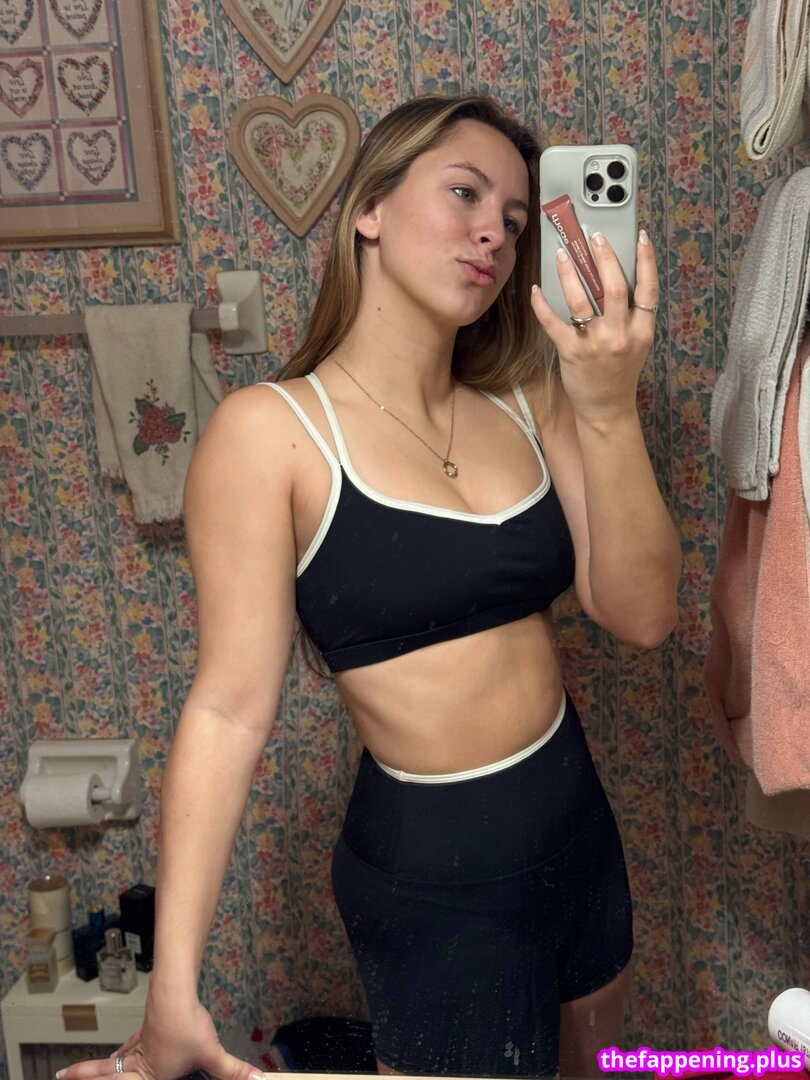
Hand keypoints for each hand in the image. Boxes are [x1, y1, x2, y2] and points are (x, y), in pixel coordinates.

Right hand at [56, 996, 260, 1079]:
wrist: (174, 993)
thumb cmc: (188, 1025)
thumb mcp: (211, 1053)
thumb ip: (232, 1070)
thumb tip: (257, 1079)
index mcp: (150, 1075)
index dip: (99, 1077)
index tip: (70, 1077)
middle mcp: (139, 1063)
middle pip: (108, 1074)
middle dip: (86, 1076)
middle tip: (62, 1076)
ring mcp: (138, 1045)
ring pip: (115, 1060)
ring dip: (99, 1068)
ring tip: (79, 1074)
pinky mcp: (145, 1029)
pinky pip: (127, 1047)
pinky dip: (120, 1052)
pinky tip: (121, 1053)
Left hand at [530, 229, 659, 425]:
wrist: (607, 407)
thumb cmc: (620, 371)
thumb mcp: (636, 343)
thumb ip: (632, 315)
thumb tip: (613, 276)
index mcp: (642, 331)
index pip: (649, 289)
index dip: (646, 260)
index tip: (641, 236)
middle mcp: (620, 335)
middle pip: (615, 287)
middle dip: (604, 257)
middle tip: (594, 236)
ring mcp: (595, 344)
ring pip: (582, 300)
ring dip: (570, 273)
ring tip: (563, 254)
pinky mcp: (571, 352)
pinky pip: (553, 322)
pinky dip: (542, 304)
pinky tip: (536, 289)